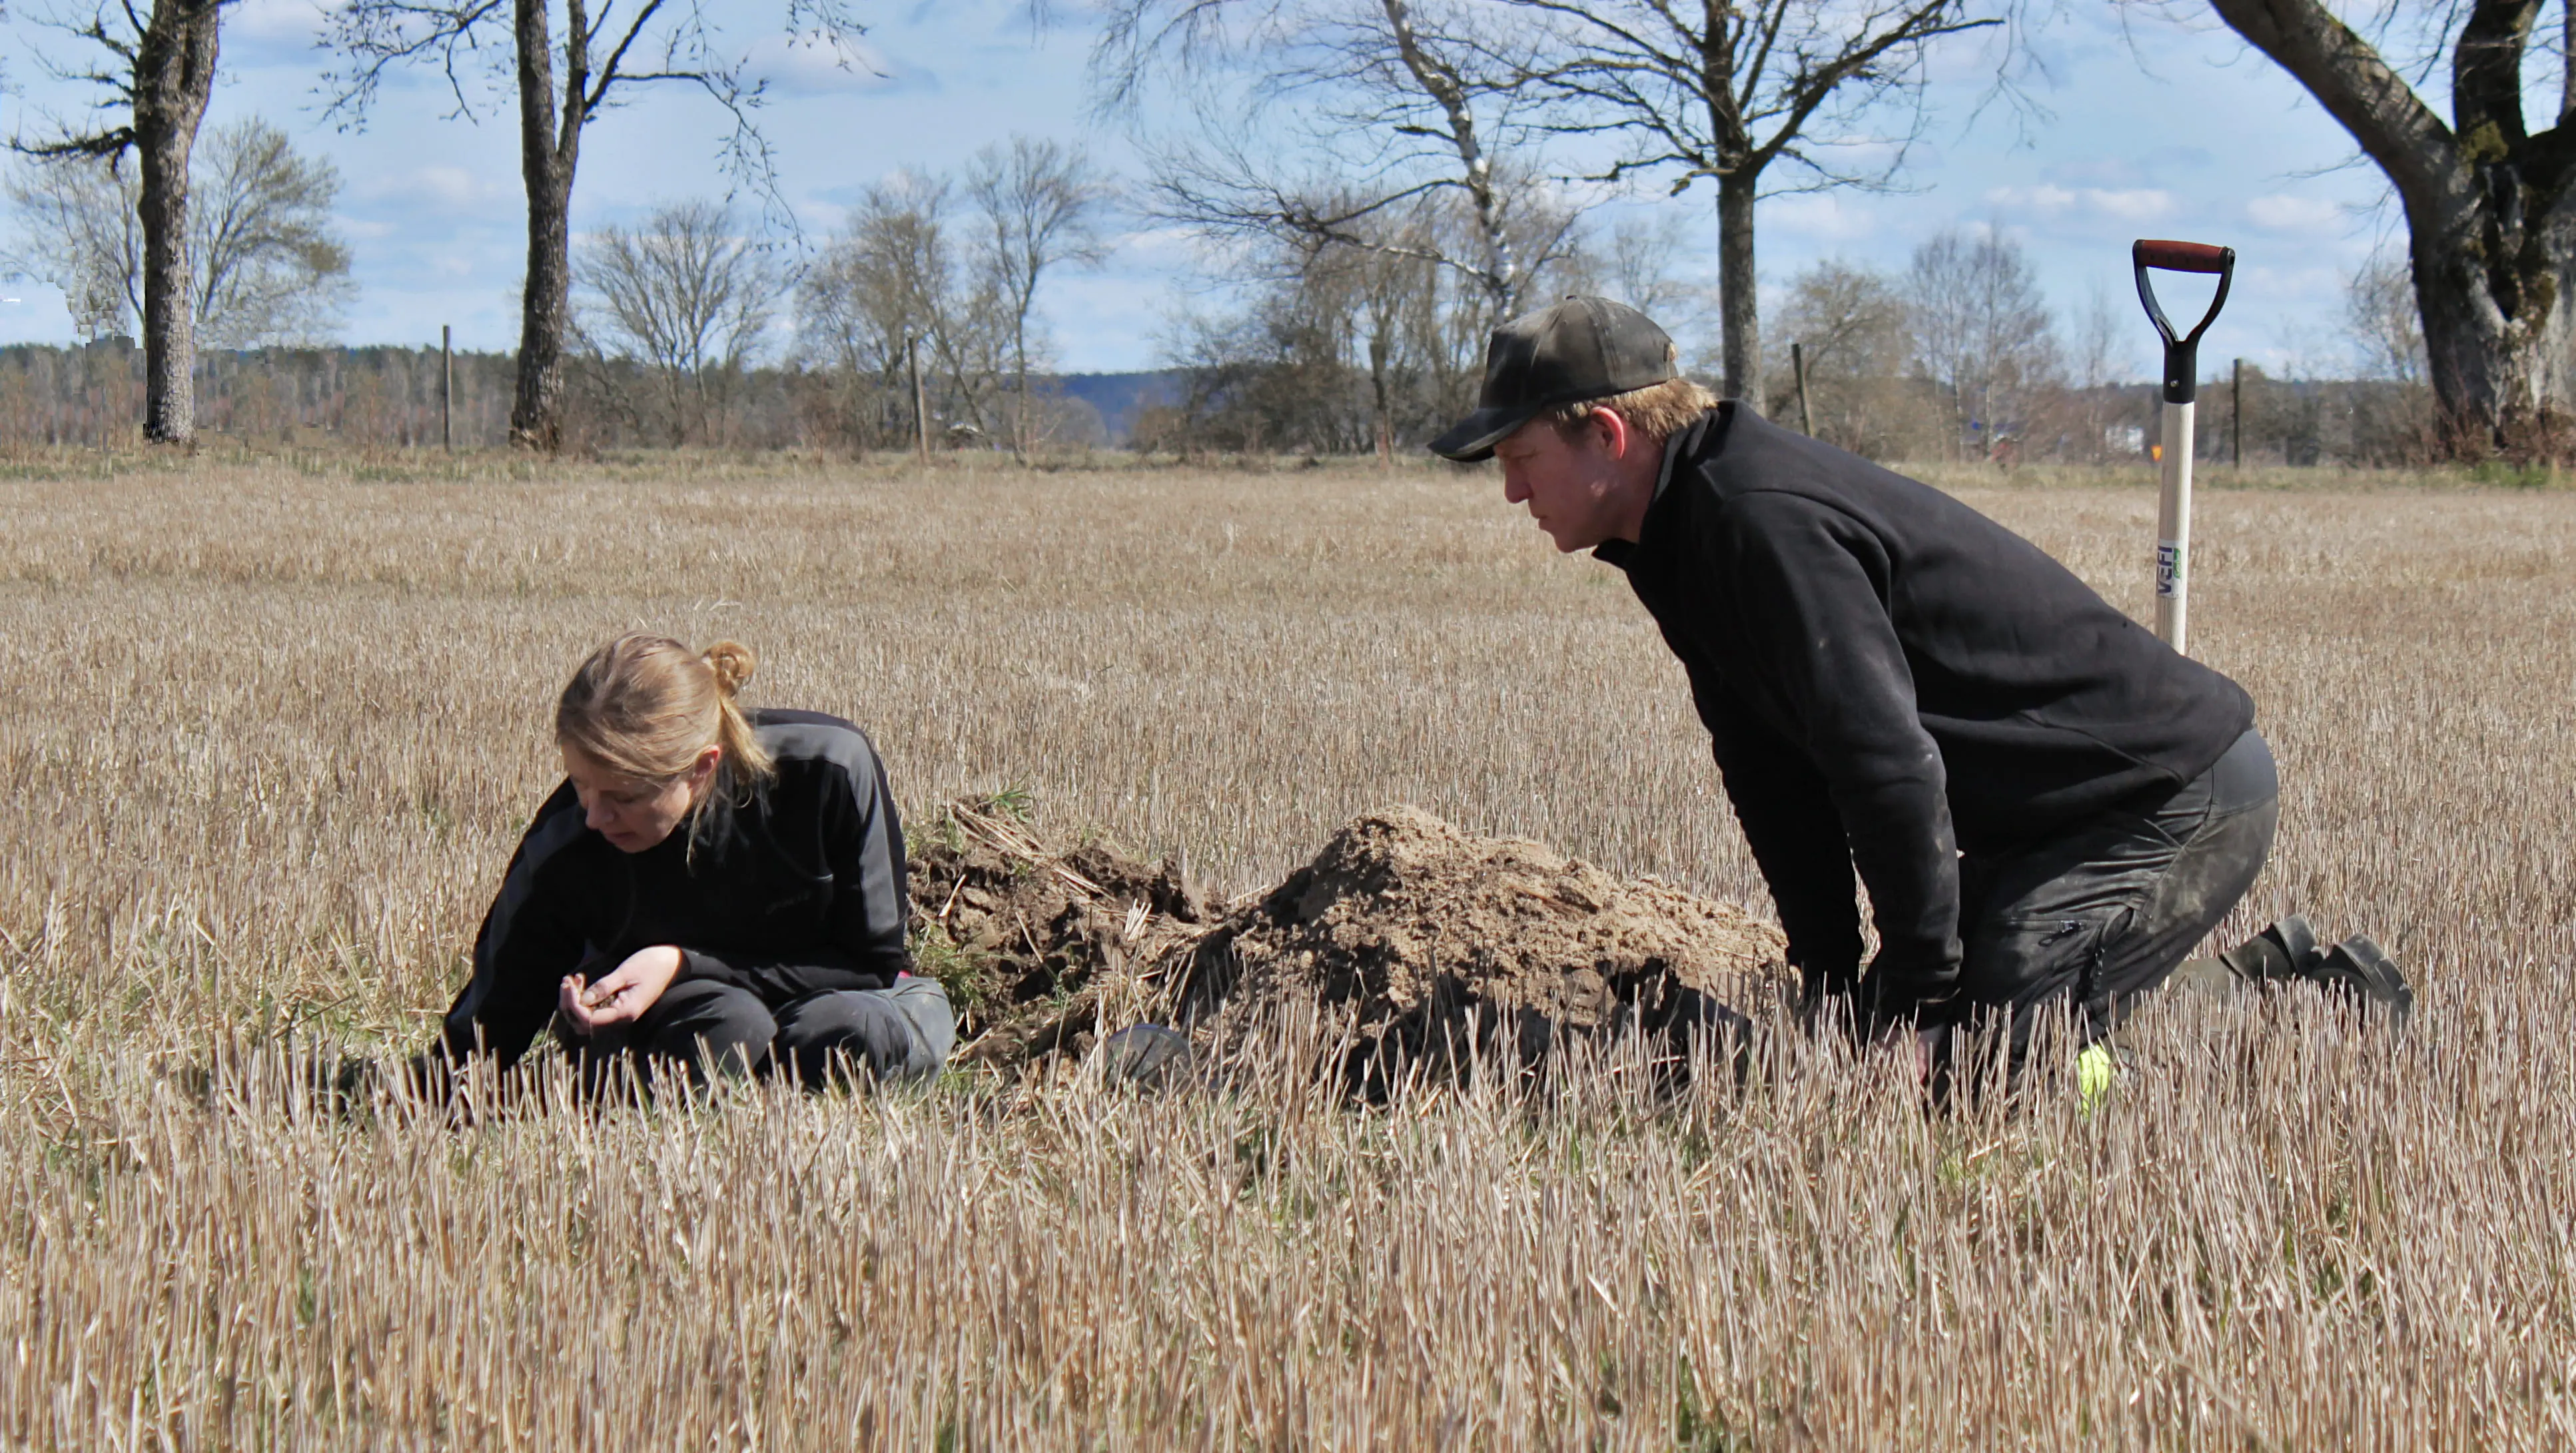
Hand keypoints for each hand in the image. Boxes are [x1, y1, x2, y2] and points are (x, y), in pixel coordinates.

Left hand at [559, 946, 684, 1034]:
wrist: (673, 962)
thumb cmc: (652, 964)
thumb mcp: (626, 972)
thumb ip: (604, 987)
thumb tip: (582, 1000)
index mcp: (625, 1012)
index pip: (590, 1020)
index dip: (575, 1006)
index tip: (569, 985)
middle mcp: (622, 1018)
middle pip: (585, 1024)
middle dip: (570, 1005)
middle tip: (566, 982)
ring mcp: (620, 1014)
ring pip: (587, 1019)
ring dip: (575, 1002)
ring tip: (572, 980)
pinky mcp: (618, 1007)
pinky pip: (595, 1010)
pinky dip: (584, 999)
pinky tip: (581, 982)